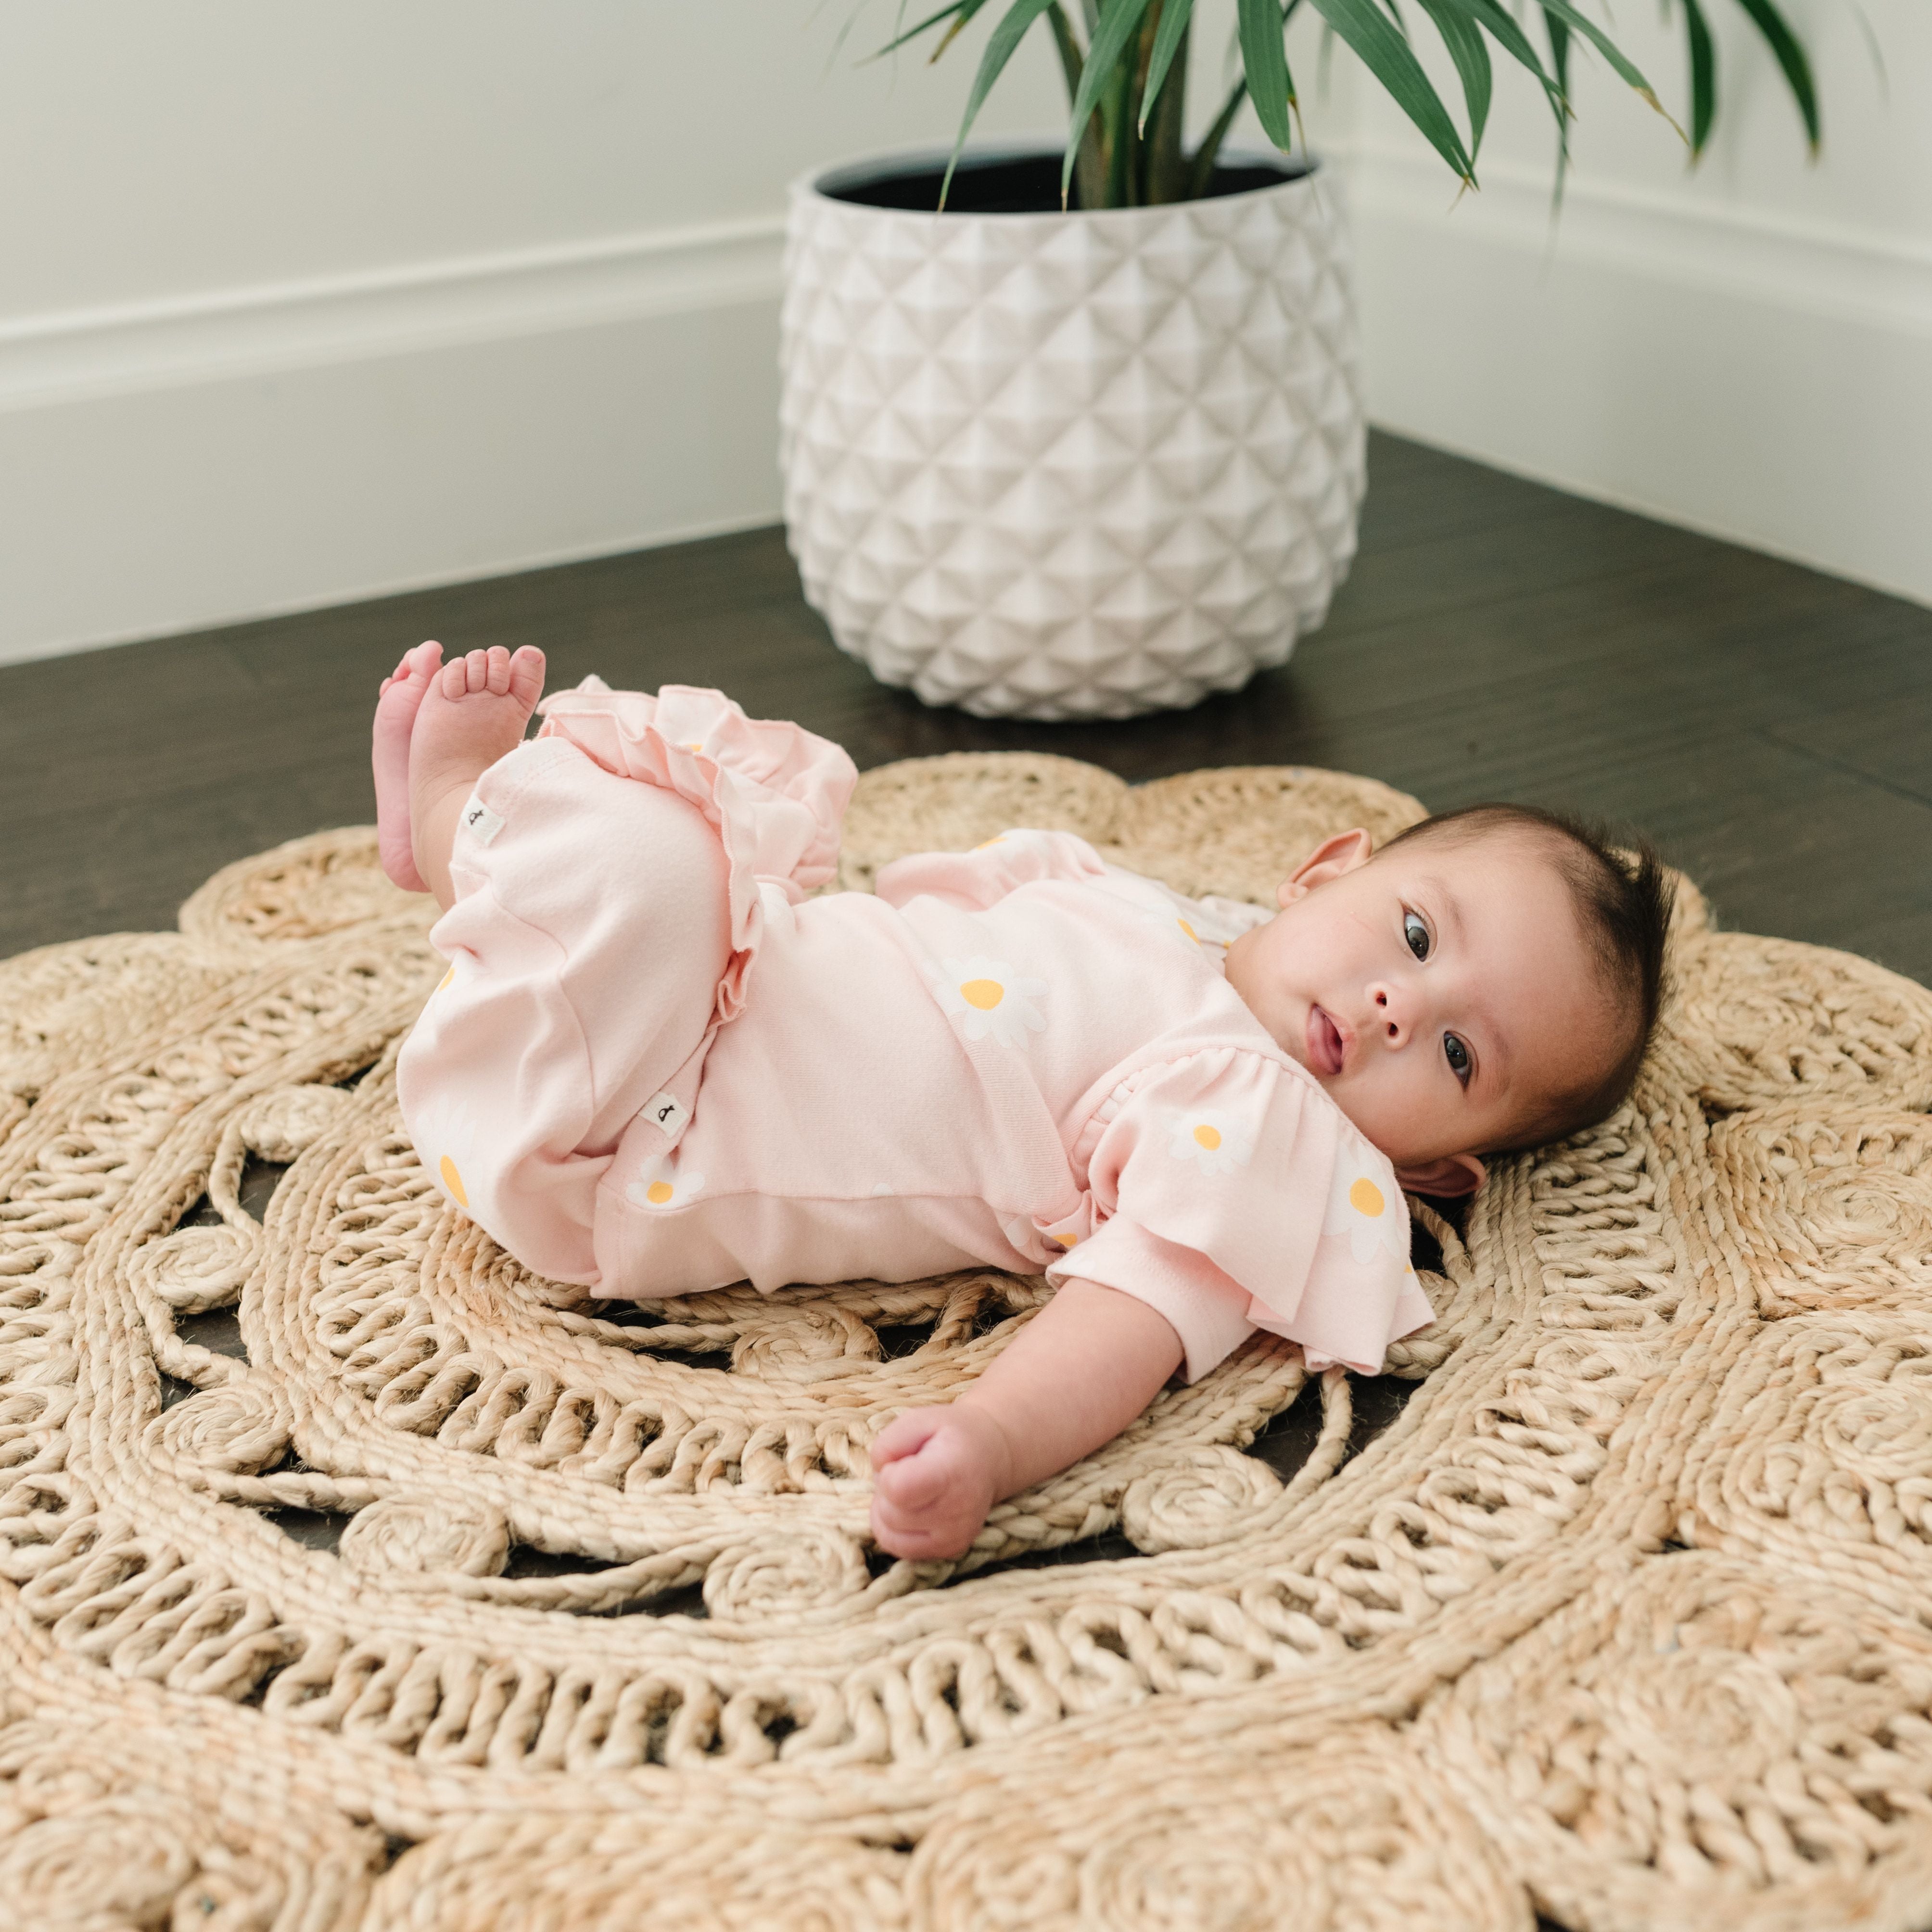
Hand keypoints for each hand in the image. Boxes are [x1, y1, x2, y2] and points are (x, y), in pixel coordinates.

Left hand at [868, 1403, 1013, 1560]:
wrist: (991, 1455)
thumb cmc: (950, 1434)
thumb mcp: (918, 1419)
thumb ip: (889, 1442)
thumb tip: (878, 1473)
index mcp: (951, 1473)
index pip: (898, 1490)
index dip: (887, 1474)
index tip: (903, 1461)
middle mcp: (958, 1511)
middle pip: (890, 1514)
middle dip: (887, 1491)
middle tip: (908, 1472)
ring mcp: (956, 1536)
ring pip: (889, 1535)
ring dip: (888, 1511)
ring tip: (909, 1490)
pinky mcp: (950, 1550)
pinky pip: (899, 1548)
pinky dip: (894, 1529)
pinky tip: (910, 1509)